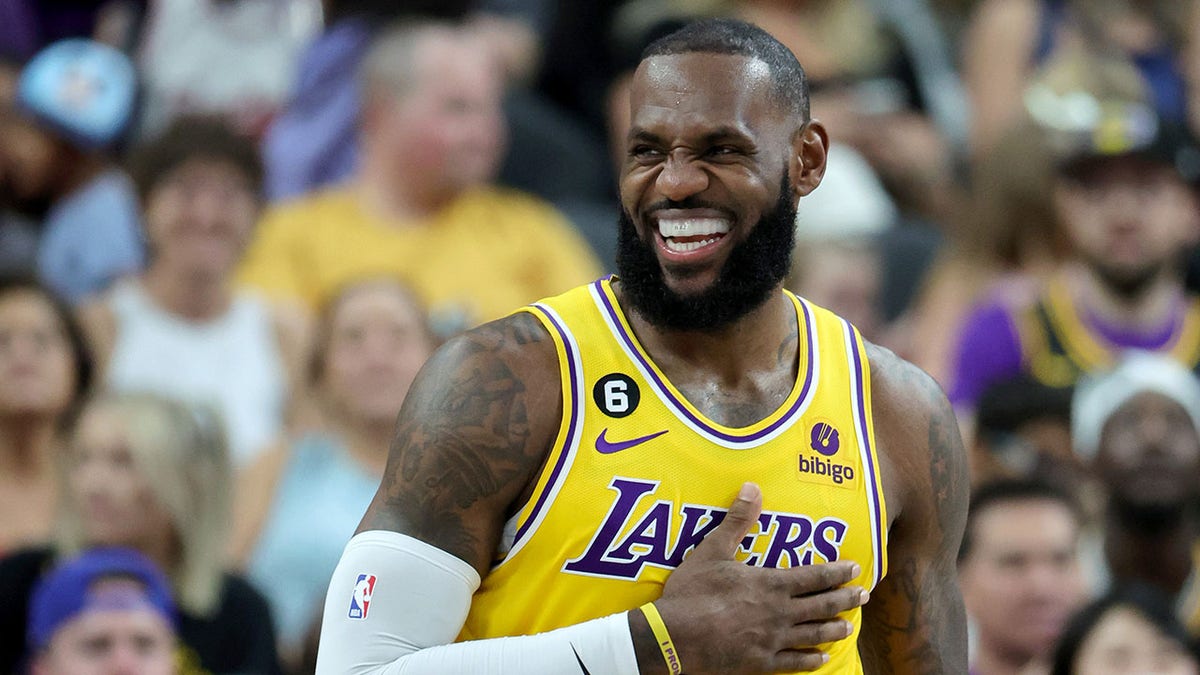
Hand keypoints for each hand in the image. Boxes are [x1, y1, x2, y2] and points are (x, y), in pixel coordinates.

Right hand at [636, 483, 868, 673]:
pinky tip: (821, 658)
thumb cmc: (692, 592)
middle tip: (864, 596)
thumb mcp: (711, 550)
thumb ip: (737, 520)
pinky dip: (810, 660)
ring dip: (833, 629)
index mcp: (769, 584)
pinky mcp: (760, 663)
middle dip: (845, 599)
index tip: (855, 569)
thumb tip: (753, 487)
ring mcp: (771, 641)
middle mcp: (778, 613)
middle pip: (821, 605)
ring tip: (849, 626)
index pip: (813, 576)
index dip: (837, 572)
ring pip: (812, 634)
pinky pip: (793, 663)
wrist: (673, 637)